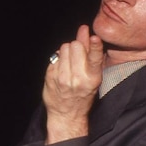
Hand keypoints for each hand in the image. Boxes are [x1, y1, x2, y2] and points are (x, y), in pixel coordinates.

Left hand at [43, 24, 104, 143]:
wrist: (66, 114)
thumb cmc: (82, 94)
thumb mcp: (92, 77)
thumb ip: (90, 53)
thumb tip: (85, 31)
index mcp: (92, 79)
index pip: (95, 59)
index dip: (95, 47)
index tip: (94, 38)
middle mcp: (77, 78)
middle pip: (75, 46)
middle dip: (77, 46)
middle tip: (78, 55)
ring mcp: (62, 77)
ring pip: (64, 48)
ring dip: (67, 51)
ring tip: (69, 63)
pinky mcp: (50, 76)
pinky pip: (55, 55)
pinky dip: (59, 58)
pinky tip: (62, 68)